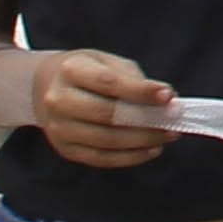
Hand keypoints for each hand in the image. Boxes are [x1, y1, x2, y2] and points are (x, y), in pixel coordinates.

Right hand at [32, 49, 181, 168]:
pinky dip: (129, 157)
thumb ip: (135, 80)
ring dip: (142, 140)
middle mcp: (58, 100)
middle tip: (175, 119)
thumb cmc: (90, 72)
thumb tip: (165, 100)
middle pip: (107, 115)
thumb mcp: (110, 63)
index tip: (168, 96)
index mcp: (71, 70)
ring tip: (168, 134)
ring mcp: (58, 128)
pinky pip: (100, 158)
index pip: (109, 83)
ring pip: (105, 140)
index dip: (141, 91)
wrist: (48, 87)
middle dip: (146, 119)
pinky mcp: (64, 149)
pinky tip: (151, 150)